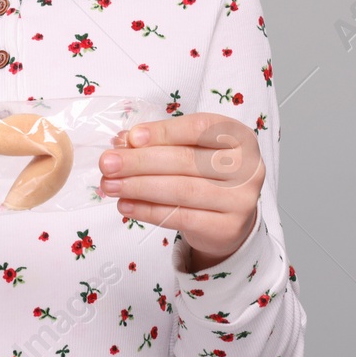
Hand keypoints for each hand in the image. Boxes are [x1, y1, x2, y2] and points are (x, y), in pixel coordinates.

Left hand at [99, 113, 264, 270]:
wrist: (231, 217)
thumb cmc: (208, 173)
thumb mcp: (193, 149)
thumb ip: (162, 142)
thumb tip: (123, 142)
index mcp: (240, 137)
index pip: (200, 128)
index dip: (163, 132)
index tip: (131, 137)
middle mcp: (247, 167)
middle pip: (186, 160)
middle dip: (140, 161)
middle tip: (107, 163)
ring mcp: (241, 200)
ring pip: (181, 190)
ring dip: (138, 187)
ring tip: (110, 185)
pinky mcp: (227, 228)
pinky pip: (180, 217)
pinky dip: (147, 211)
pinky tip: (126, 205)